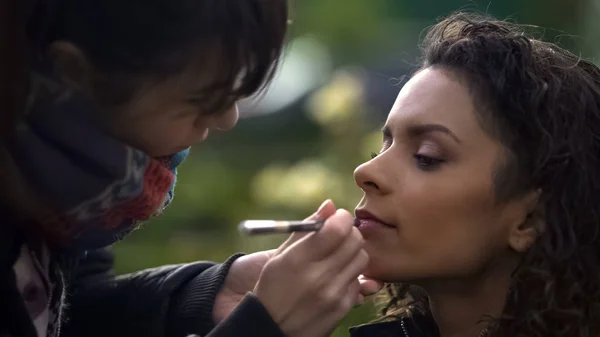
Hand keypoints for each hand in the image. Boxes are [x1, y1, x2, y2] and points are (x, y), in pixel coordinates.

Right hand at [212, 200, 382, 324]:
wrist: (271, 328)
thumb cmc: (272, 287)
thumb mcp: (280, 255)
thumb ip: (306, 228)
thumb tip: (330, 205)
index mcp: (299, 259)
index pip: (337, 228)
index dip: (341, 218)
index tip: (336, 219)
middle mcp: (319, 276)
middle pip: (355, 241)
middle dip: (349, 233)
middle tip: (338, 236)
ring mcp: (333, 293)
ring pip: (362, 259)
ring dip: (352, 253)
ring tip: (336, 257)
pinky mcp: (343, 307)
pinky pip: (360, 280)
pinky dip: (351, 274)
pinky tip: (335, 277)